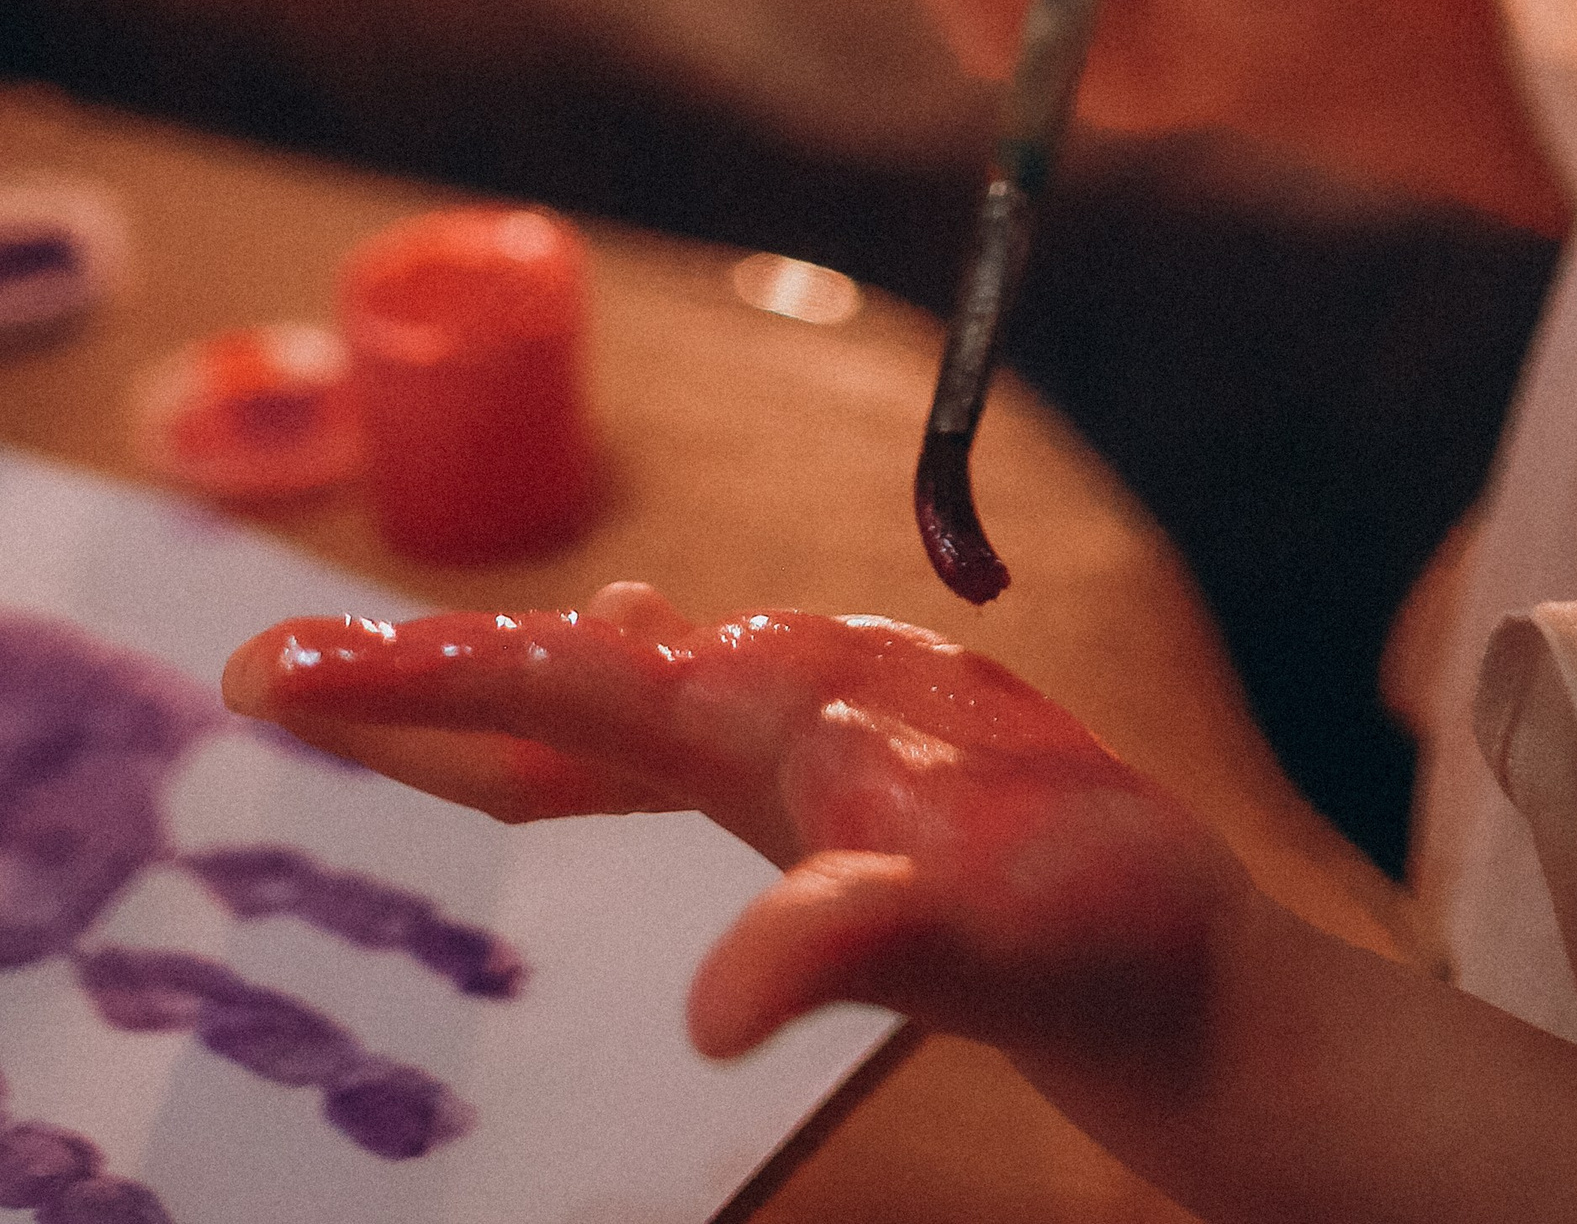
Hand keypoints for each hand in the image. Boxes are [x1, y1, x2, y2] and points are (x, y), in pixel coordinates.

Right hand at [222, 585, 1235, 1067]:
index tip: (297, 666)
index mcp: (810, 706)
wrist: (1204, 977)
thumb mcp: (995, 948)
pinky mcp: (835, 794)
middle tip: (276, 670)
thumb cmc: (1109, 945)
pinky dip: (588, 739)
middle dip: (428, 669)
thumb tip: (714, 1007)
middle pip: (579, 666)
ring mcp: (820, 737)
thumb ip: (855, 943)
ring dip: (495, 694)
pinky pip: (675, 750)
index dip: (434, 673)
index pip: (584, 674)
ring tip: (370, 683)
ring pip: (619, 697)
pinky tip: (562, 723)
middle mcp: (804, 694)